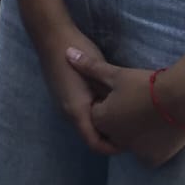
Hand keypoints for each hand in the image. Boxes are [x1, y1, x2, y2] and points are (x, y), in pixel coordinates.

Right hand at [28, 22, 120, 155]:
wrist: (52, 35)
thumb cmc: (77, 53)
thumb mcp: (100, 75)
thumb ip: (110, 97)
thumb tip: (128, 114)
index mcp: (76, 111)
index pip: (95, 144)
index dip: (113, 148)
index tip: (131, 142)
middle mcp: (68, 112)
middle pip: (91, 135)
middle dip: (110, 137)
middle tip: (132, 132)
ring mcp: (64, 103)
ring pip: (86, 124)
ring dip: (102, 125)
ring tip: (123, 118)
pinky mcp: (65, 94)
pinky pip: (82, 113)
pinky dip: (96, 114)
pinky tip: (109, 103)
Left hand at [65, 47, 184, 166]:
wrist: (183, 97)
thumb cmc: (145, 84)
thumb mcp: (116, 74)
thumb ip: (90, 67)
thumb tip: (67, 53)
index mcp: (102, 120)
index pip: (97, 115)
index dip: (105, 104)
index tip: (118, 94)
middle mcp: (115, 139)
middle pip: (112, 131)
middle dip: (118, 121)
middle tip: (135, 103)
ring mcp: (135, 151)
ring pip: (130, 143)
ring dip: (134, 134)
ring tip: (149, 114)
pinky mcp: (154, 158)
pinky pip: (147, 153)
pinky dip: (149, 144)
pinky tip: (158, 127)